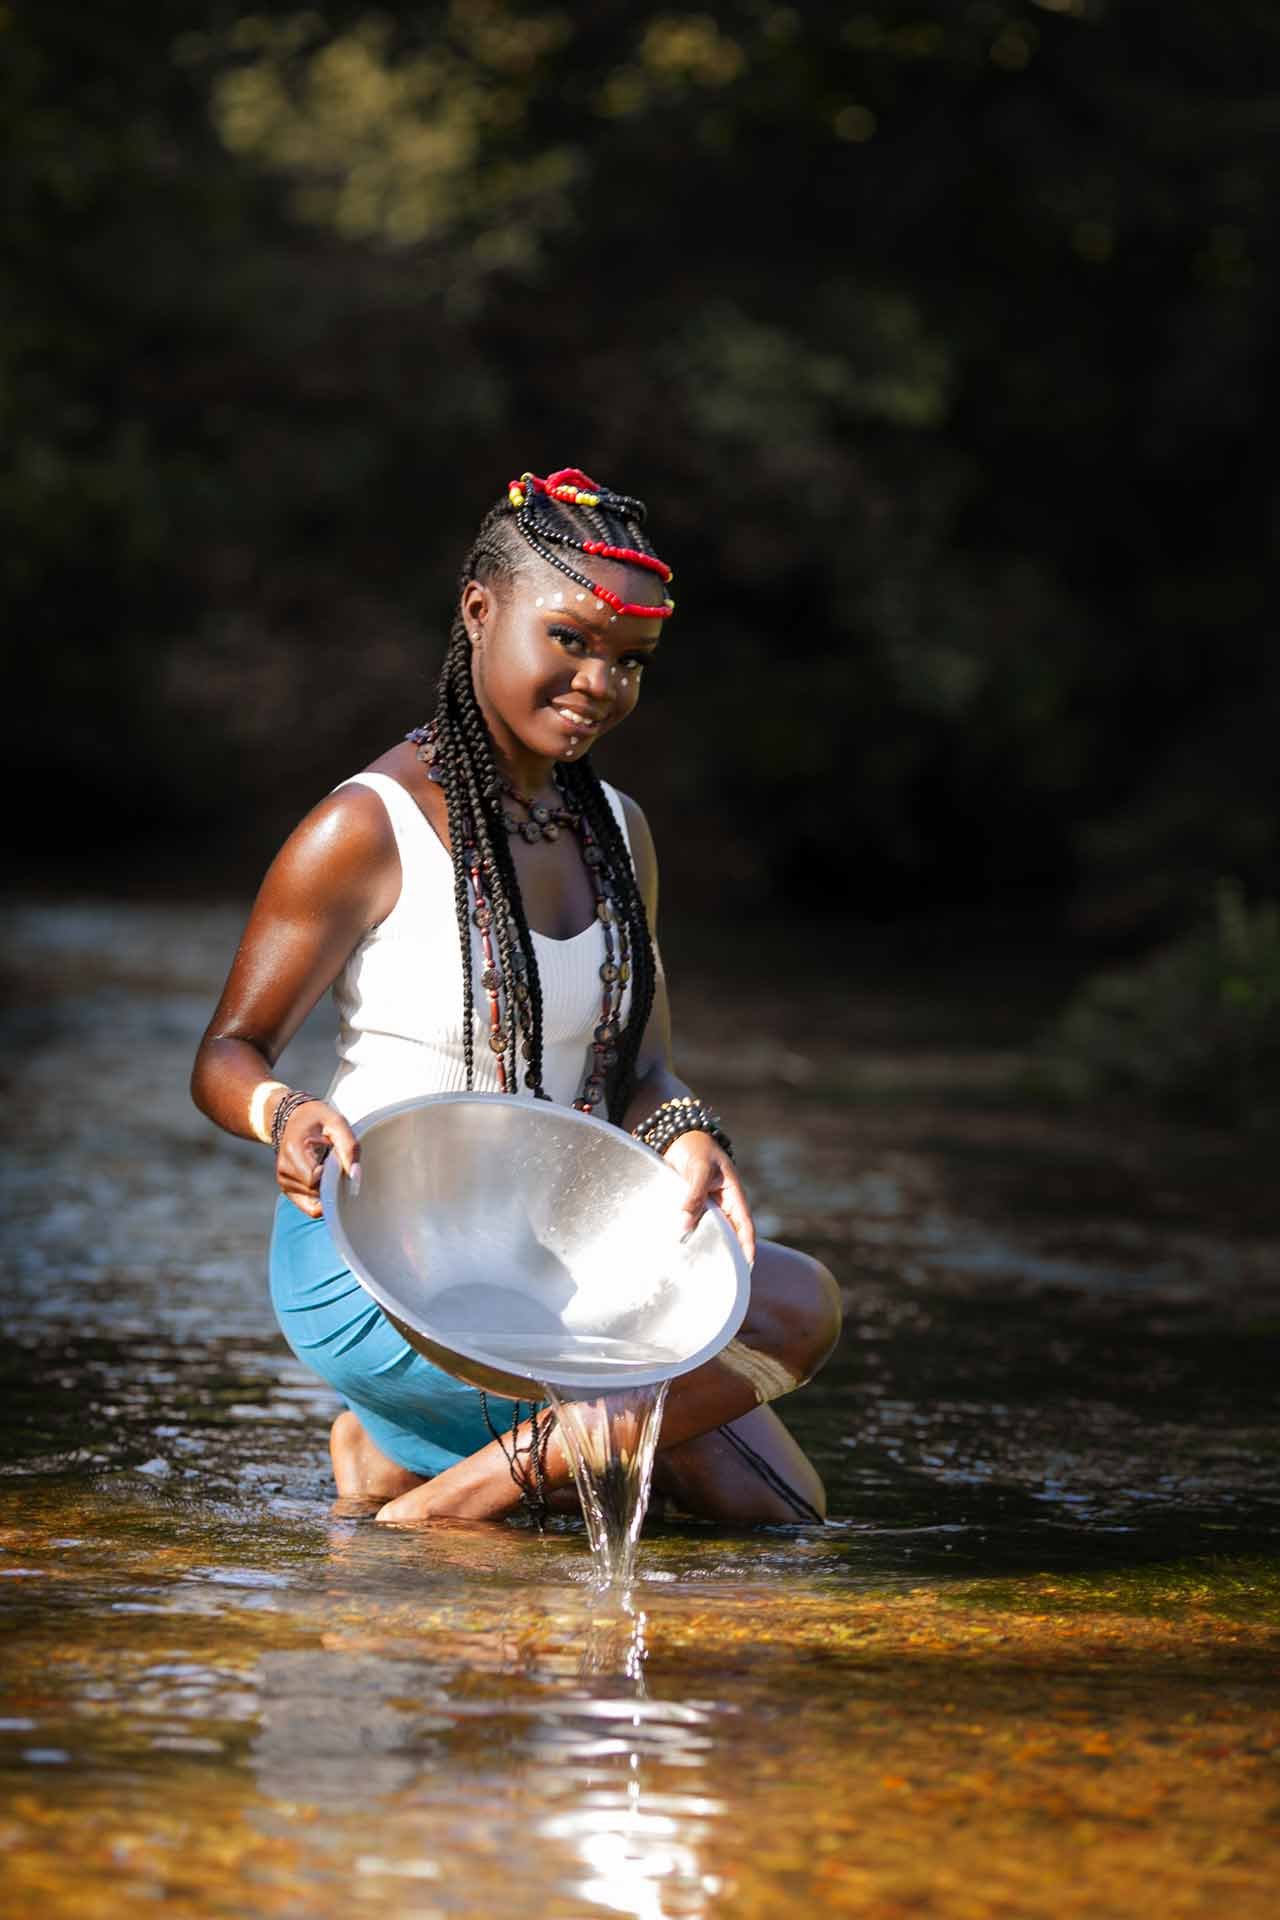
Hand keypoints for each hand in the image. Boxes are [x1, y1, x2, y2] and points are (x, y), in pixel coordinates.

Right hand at [276, 1099, 359, 1217]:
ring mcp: (284, 1182)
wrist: (294, 1118)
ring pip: (314, 1201)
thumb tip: (355, 1175)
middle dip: (332, 1184)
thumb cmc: (317, 1119)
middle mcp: (284, 1170)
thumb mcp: (337, 1122)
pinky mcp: (288, 1189)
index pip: (314, 1179)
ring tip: (327, 1167)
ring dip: (327, 1190)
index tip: (338, 1162)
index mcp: (293, 1151)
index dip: (332, 1176)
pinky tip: (326, 1182)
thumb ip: (348, 1146)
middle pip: (315, 1192)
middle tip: (336, 1164)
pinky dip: (321, 1199)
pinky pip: (309, 1206)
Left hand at [661, 1130, 755, 1266]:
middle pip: (728, 1234)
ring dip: (703, 1246)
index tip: (747, 1266)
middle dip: (726, 1254)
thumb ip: (693, 1196)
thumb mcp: (699, 1170)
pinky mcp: (690, 1208)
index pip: (745, 1227)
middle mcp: (722, 1205)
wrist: (678, 1138)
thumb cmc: (697, 1149)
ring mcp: (706, 1208)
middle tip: (720, 1278)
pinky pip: (690, 1225)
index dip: (747, 1246)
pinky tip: (677, 1252)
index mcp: (734, 1196)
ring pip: (708, 1232)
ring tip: (697, 1271)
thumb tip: (684, 1225)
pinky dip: (686, 1236)